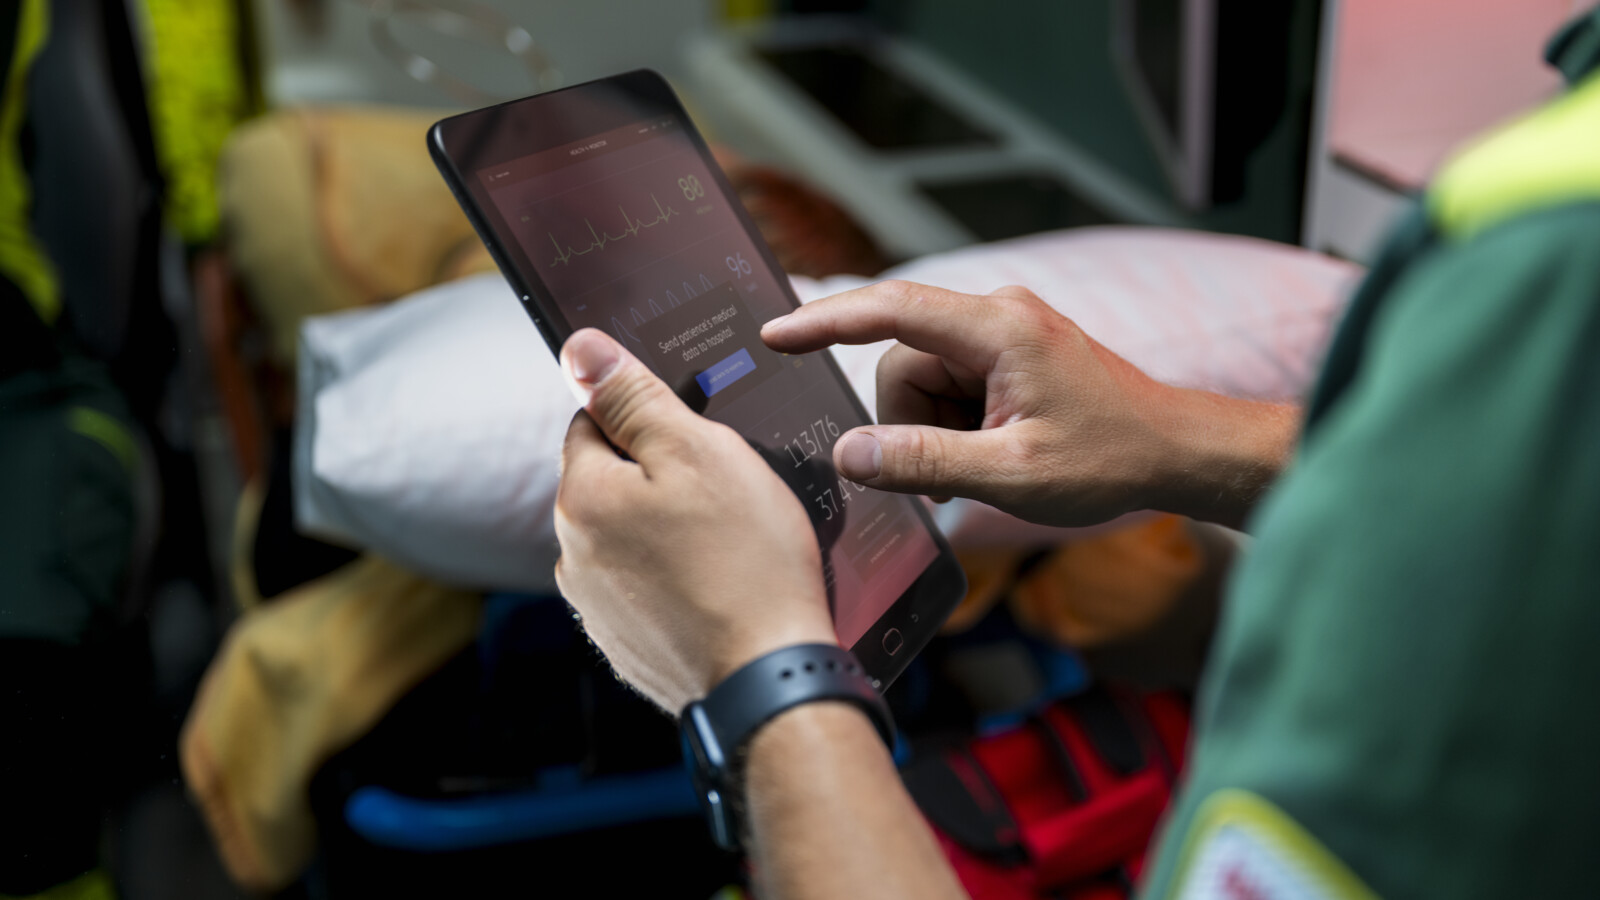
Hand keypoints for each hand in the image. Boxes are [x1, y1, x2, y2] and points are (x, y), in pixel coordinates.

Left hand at [555, 328, 836, 713]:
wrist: (770, 678)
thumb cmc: (746, 561)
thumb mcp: (699, 452)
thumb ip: (633, 398)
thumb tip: (579, 349)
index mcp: (582, 498)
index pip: (594, 423)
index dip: (648, 418)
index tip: (696, 434)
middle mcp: (573, 555)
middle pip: (611, 483)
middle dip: (659, 477)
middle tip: (726, 492)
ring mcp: (597, 608)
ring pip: (629, 538)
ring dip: (667, 531)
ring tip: (729, 546)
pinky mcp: (626, 646)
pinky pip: (647, 589)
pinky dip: (677, 582)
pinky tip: (722, 587)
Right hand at [761, 280, 1295, 527]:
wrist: (1175, 452)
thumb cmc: (1111, 458)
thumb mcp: (1013, 474)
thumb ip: (924, 463)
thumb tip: (848, 455)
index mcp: (998, 329)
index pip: (889, 310)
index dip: (825, 322)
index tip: (775, 335)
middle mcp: (997, 315)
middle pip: (901, 363)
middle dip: (911, 424)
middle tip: (958, 472)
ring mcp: (1003, 332)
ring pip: (920, 380)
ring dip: (936, 430)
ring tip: (990, 462)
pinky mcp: (1007, 353)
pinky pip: (948, 386)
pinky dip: (954, 426)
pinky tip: (992, 452)